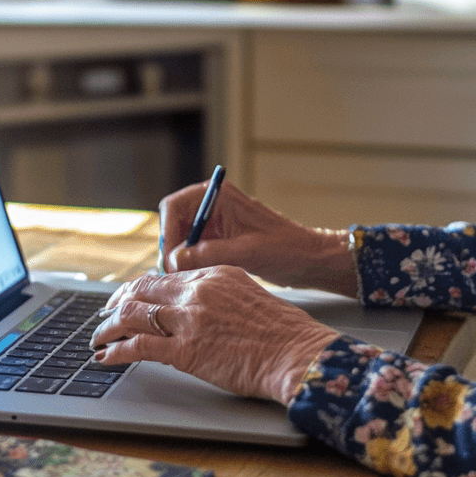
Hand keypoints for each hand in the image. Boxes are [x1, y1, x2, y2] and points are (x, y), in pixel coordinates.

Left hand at [88, 266, 338, 402]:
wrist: (293, 352)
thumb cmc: (281, 330)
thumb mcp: (248, 295)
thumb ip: (220, 293)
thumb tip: (199, 304)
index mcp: (214, 273)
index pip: (166, 275)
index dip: (142, 287)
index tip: (131, 296)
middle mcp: (197, 291)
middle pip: (143, 289)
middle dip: (118, 301)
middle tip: (106, 313)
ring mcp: (189, 319)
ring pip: (134, 315)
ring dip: (108, 326)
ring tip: (97, 337)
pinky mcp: (185, 351)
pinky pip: (138, 347)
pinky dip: (116, 351)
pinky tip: (106, 356)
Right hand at [159, 180, 356, 295]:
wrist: (308, 259)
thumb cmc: (284, 249)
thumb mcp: (244, 253)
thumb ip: (207, 255)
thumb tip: (173, 261)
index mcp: (219, 196)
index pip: (174, 206)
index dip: (167, 233)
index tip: (169, 260)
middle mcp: (213, 204)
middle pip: (174, 222)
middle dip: (172, 248)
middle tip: (174, 275)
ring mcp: (216, 222)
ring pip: (182, 238)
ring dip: (180, 258)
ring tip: (186, 280)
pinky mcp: (220, 238)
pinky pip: (194, 249)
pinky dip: (191, 263)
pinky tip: (197, 279)